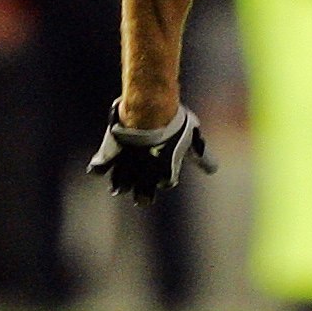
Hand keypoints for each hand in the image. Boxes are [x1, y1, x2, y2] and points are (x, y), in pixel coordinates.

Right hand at [87, 102, 217, 204]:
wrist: (150, 112)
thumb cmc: (174, 123)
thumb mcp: (191, 139)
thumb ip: (201, 156)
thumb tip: (213, 169)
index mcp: (166, 172)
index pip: (166, 182)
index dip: (165, 179)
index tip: (165, 176)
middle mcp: (145, 175)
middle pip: (143, 195)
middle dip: (143, 195)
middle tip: (141, 198)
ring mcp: (127, 165)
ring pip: (122, 184)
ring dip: (122, 185)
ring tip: (119, 189)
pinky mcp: (111, 154)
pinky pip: (101, 167)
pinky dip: (99, 167)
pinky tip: (98, 169)